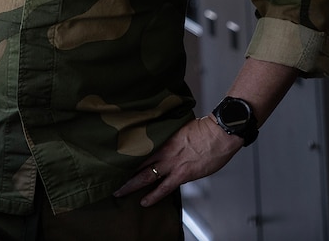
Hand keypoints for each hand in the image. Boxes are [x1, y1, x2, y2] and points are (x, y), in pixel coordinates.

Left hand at [113, 115, 242, 206]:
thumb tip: (162, 133)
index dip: (125, 154)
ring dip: (131, 185)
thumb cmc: (205, 128)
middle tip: (108, 178)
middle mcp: (164, 151)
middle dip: (122, 171)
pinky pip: (164, 188)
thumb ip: (170, 133)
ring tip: (119, 191)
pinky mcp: (182, 174)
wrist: (220, 133)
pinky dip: (154, 196)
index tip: (113, 158)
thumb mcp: (182, 126)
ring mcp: (172, 163)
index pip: (139, 147)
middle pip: (138, 162)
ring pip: (146, 176)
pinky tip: (145, 202)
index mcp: (163, 138)